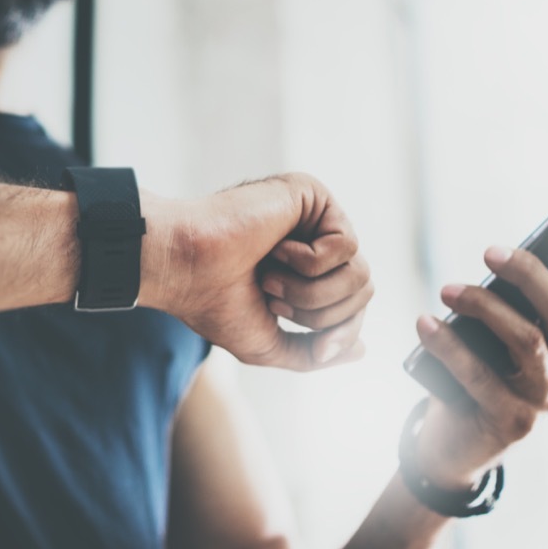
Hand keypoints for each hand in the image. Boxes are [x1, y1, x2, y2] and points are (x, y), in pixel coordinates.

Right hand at [141, 173, 371, 370]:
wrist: (184, 268)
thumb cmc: (213, 302)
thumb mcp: (267, 343)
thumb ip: (312, 352)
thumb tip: (359, 350)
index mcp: (305, 273)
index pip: (354, 305)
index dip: (341, 331)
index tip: (315, 343)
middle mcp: (315, 242)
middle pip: (363, 290)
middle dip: (320, 312)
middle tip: (272, 298)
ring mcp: (315, 218)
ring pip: (359, 272)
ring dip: (311, 291)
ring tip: (270, 279)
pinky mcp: (313, 196)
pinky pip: (346, 245)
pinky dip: (307, 262)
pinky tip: (274, 248)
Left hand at [412, 212, 547, 490]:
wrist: (458, 445)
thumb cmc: (485, 378)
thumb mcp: (512, 341)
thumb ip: (539, 308)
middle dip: (528, 275)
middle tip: (488, 251)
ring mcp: (544, 402)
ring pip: (528, 341)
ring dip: (484, 307)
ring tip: (445, 289)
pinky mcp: (510, 422)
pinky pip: (480, 377)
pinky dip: (449, 347)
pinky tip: (424, 323)